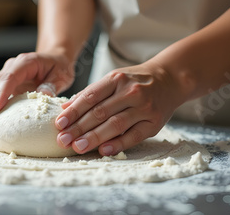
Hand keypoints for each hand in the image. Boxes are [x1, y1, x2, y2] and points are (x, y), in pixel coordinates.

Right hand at [0, 52, 73, 130]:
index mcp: (25, 62)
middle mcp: (12, 67)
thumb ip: (52, 85)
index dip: (1, 93)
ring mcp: (7, 76)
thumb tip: (42, 96)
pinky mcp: (7, 85)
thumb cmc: (59, 66)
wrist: (55, 59)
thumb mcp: (61, 74)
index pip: (9, 78)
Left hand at [55, 62, 183, 155]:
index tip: (59, 123)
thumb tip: (65, 109)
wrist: (170, 79)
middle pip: (100, 112)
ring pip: (115, 124)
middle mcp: (130, 92)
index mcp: (116, 79)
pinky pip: (134, 136)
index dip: (73, 111)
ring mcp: (144, 107)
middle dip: (79, 128)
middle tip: (63, 140)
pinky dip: (118, 144)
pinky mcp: (154, 123)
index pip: (90, 97)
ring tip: (77, 147)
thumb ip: (90, 93)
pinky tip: (103, 150)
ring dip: (94, 137)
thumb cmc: (135, 81)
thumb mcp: (113, 79)